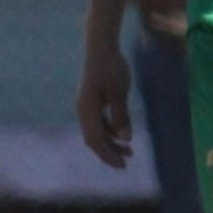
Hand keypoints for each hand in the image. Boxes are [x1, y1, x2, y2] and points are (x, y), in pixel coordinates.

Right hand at [77, 42, 135, 168]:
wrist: (101, 47)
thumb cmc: (112, 67)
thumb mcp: (119, 93)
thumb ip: (121, 116)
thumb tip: (126, 139)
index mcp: (87, 110)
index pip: (95, 140)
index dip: (108, 155)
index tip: (123, 165)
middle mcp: (83, 110)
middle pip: (94, 139)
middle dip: (109, 151)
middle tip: (128, 162)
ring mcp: (86, 105)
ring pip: (96, 131)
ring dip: (111, 142)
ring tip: (130, 150)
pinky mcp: (91, 100)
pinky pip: (98, 122)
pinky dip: (109, 130)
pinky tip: (122, 133)